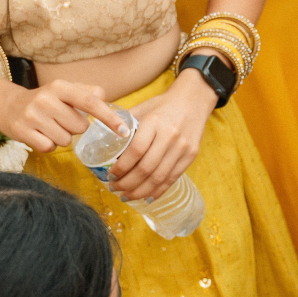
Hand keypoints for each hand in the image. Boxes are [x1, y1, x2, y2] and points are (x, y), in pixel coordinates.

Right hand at [0, 77, 129, 153]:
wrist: (7, 106)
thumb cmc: (43, 101)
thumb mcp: (62, 91)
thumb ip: (85, 92)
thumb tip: (103, 94)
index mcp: (60, 86)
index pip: (90, 102)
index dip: (109, 117)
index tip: (124, 131)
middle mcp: (46, 98)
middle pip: (79, 127)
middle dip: (74, 128)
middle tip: (60, 120)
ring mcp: (33, 115)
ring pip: (65, 140)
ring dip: (61, 137)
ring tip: (48, 127)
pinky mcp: (23, 131)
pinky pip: (49, 147)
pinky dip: (47, 145)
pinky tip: (40, 134)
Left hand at [107, 74, 213, 200]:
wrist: (194, 99)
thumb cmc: (163, 105)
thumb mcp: (143, 109)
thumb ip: (125, 124)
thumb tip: (103, 140)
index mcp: (154, 122)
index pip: (135, 151)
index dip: (121, 167)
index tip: (110, 174)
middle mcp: (170, 136)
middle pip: (145, 169)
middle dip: (127, 183)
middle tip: (114, 188)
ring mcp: (182, 148)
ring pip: (158, 178)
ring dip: (139, 191)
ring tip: (126, 196)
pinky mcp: (191, 156)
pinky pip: (172, 179)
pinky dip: (157, 191)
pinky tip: (145, 197)